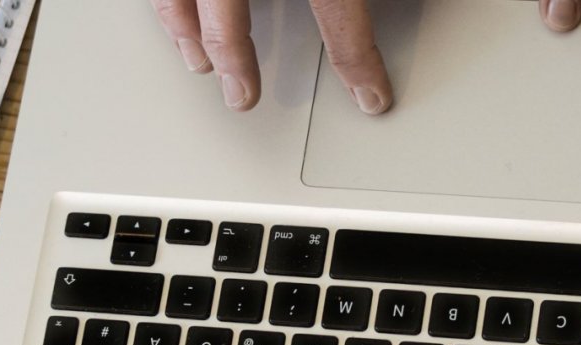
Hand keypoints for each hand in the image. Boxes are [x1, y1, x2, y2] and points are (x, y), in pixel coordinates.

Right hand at [151, 0, 392, 113]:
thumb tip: (414, 1)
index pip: (336, 12)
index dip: (355, 60)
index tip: (372, 96)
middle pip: (227, 12)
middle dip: (235, 58)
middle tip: (243, 98)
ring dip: (185, 31)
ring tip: (198, 63)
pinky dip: (166, 2)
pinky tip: (174, 12)